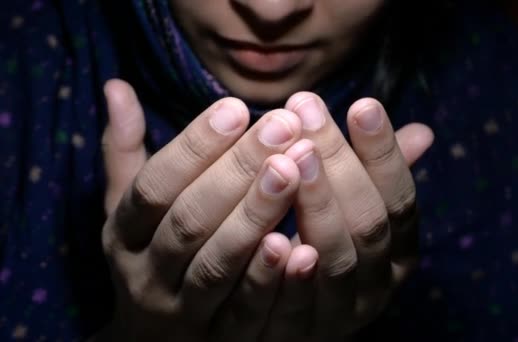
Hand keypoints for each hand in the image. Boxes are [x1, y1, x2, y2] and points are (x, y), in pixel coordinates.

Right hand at [95, 79, 314, 340]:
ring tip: (294, 169)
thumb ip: (125, 152)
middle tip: (282, 127)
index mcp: (123, 233)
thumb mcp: (127, 209)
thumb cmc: (149, 254)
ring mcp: (181, 313)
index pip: (153, 186)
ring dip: (254, 217)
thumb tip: (117, 86)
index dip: (193, 147)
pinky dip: (269, 282)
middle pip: (189, 220)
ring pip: (217, 264)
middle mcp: (145, 274)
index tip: (236, 107)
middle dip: (236, 172)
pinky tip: (303, 246)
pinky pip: (244, 314)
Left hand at [260, 93, 432, 340]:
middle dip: (339, 165)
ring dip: (316, 207)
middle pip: (368, 223)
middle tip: (306, 111)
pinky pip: (294, 308)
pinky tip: (270, 237)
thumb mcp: (356, 214)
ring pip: (336, 260)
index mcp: (398, 252)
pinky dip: (284, 275)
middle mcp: (378, 284)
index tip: (362, 104)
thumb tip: (422, 132)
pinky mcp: (297, 336)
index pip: (400, 199)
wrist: (288, 323)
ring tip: (289, 158)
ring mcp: (341, 314)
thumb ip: (378, 177)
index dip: (383, 154)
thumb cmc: (326, 248)